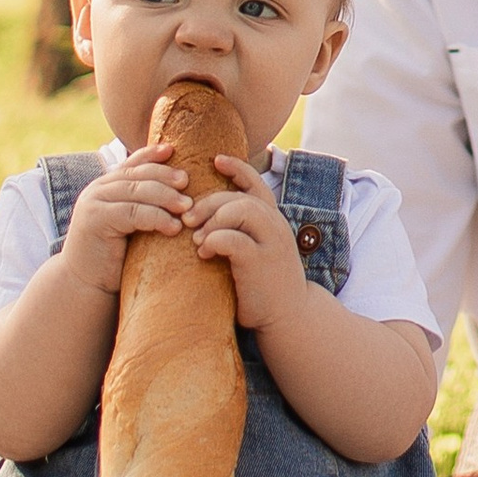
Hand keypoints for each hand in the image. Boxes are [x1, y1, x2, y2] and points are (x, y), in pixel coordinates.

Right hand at [56, 150, 198, 299]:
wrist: (85, 284)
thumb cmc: (114, 257)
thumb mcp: (131, 225)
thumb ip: (143, 206)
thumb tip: (179, 192)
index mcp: (106, 185)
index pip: (132, 163)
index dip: (152, 155)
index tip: (174, 150)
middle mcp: (98, 189)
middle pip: (137, 175)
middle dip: (165, 176)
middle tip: (188, 182)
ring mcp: (94, 202)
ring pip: (136, 191)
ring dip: (165, 197)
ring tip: (187, 206)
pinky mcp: (96, 219)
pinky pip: (133, 213)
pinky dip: (156, 217)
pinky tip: (173, 226)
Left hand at [187, 152, 302, 329]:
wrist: (289, 317)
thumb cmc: (265, 285)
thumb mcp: (258, 250)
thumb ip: (242, 232)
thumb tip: (208, 218)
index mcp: (273, 220)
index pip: (257, 183)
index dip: (237, 167)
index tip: (215, 159)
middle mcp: (275, 226)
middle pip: (240, 197)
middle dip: (209, 202)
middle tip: (188, 218)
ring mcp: (271, 243)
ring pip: (240, 210)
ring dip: (212, 219)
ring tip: (196, 237)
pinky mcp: (260, 262)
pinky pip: (233, 240)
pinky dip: (214, 240)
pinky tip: (204, 252)